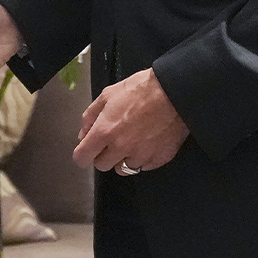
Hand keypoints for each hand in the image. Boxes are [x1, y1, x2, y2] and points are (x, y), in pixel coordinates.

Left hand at [72, 68, 188, 173]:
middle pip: (102, 165)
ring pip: (124, 168)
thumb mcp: (108, 94)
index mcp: (104, 131)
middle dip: (104, 155)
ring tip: (133, 140)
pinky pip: (144, 166)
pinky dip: (143, 158)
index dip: (83, 154)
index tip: (88, 149)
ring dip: (124, 158)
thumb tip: (83, 134)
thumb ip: (90, 116)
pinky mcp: (159, 159)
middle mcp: (120, 148)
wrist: (175, 92)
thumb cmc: (141, 89)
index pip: (82, 158)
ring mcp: (141, 156)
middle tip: (113, 140)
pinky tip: (148, 142)